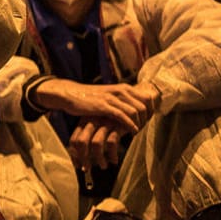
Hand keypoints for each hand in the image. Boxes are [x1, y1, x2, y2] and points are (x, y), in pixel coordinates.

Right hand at [34, 79, 154, 132]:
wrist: (69, 94)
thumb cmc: (89, 97)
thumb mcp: (109, 95)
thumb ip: (121, 100)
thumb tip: (134, 109)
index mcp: (123, 88)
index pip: (147, 98)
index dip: (151, 110)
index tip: (148, 120)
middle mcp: (120, 91)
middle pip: (144, 105)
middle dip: (147, 118)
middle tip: (144, 128)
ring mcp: (112, 98)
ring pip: (135, 111)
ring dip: (139, 123)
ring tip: (138, 131)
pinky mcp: (103, 106)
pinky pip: (122, 116)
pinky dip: (130, 125)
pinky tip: (132, 132)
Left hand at [68, 119, 126, 171]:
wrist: (134, 108)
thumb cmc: (114, 120)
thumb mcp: (99, 125)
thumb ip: (90, 136)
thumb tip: (82, 158)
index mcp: (84, 121)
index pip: (74, 140)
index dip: (74, 155)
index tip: (78, 165)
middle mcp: (93, 121)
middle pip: (81, 142)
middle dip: (83, 158)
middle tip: (87, 169)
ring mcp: (106, 122)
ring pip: (96, 143)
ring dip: (98, 158)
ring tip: (103, 166)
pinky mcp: (119, 125)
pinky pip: (112, 143)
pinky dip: (112, 154)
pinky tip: (114, 161)